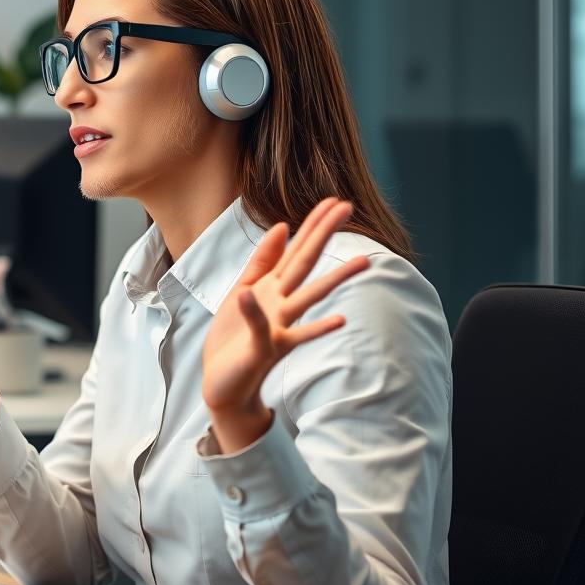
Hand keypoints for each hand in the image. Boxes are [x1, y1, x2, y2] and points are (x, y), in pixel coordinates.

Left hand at [201, 198, 369, 452]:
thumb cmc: (233, 339)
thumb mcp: (243, 290)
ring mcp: (277, 327)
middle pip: (305, 263)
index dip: (313, 225)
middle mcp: (281, 305)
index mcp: (273, 288)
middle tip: (348, 207)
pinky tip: (338, 320)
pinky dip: (301, 326)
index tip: (335, 201)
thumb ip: (262, 262)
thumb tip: (282, 226)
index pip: (297, 250)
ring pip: (307, 298)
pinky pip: (274, 332)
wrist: (222, 383)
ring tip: (362, 262)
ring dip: (333, 280)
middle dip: (323, 235)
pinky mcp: (264, 349)